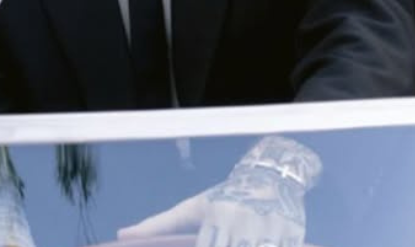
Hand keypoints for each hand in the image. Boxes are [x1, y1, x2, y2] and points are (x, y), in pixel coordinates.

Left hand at [116, 169, 306, 246]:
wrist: (272, 175)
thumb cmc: (225, 194)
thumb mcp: (193, 207)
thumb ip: (159, 225)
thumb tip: (122, 234)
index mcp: (216, 217)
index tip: (201, 245)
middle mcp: (242, 223)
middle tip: (220, 244)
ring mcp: (270, 231)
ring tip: (234, 244)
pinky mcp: (292, 237)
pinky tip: (255, 245)